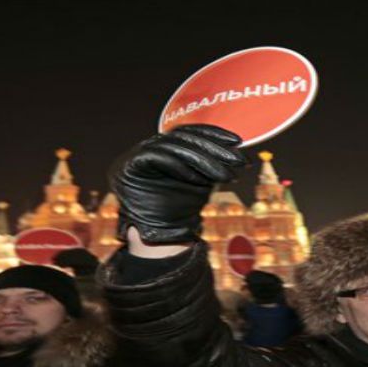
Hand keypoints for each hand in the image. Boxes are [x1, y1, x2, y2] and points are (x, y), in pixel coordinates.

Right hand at [108, 124, 246, 243]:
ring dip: (204, 161)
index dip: (213, 134)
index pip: (190, 132)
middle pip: (185, 138)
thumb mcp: (201, 180)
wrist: (158, 235)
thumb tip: (236, 149)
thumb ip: (211, 164)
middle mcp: (151, 145)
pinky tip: (199, 180)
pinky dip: (180, 167)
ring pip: (175, 147)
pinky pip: (159, 157)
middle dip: (214, 148)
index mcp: (165, 145)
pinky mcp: (129, 164)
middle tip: (238, 160)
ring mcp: (138, 153)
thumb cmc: (180, 208)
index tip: (237, 141)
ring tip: (225, 175)